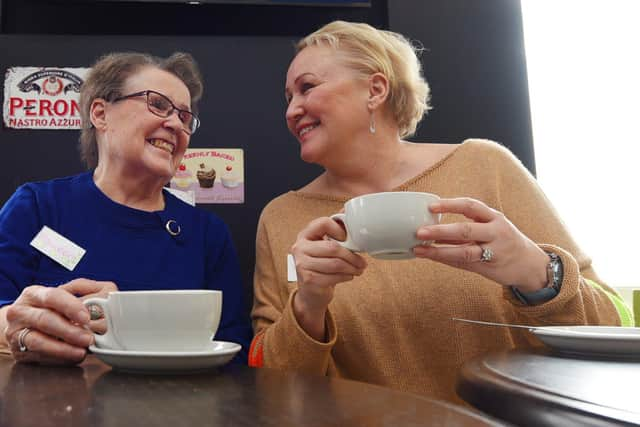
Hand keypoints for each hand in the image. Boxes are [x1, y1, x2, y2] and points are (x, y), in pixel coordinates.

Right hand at [4, 279, 117, 364]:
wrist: (24, 324)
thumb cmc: (52, 307)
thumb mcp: (70, 293)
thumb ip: (86, 292)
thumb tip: (102, 302)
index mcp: (35, 293)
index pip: (53, 296)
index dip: (71, 307)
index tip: (86, 317)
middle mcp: (21, 311)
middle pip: (45, 320)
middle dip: (70, 331)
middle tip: (89, 338)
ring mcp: (16, 332)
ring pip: (38, 340)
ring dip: (63, 348)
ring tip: (82, 351)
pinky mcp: (18, 350)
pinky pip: (37, 356)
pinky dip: (57, 358)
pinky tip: (71, 357)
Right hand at [290, 217, 366, 339]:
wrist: (310, 293)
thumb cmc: (320, 266)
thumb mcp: (325, 247)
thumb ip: (334, 231)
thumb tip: (347, 211)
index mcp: (304, 235)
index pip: (323, 223)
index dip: (339, 229)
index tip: (348, 239)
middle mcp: (299, 248)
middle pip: (333, 247)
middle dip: (352, 256)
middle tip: (362, 261)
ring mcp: (302, 265)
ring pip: (336, 263)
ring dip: (352, 267)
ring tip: (359, 269)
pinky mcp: (308, 280)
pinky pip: (334, 276)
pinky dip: (346, 276)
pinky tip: (349, 276)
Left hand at [413, 198, 548, 290]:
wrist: (530, 264)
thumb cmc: (503, 242)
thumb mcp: (488, 228)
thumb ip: (464, 228)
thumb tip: (432, 225)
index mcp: (493, 216)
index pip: (470, 206)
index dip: (450, 205)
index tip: (431, 206)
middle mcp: (495, 232)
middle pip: (465, 229)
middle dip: (440, 230)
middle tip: (419, 231)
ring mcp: (494, 251)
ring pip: (464, 251)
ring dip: (439, 250)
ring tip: (419, 248)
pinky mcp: (489, 266)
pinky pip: (464, 263)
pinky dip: (446, 259)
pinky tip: (430, 256)